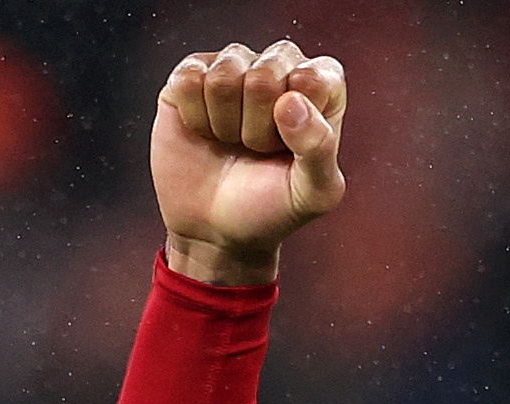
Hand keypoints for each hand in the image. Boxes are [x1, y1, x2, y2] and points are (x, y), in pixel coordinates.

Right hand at [153, 41, 345, 285]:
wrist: (213, 230)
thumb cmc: (270, 207)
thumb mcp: (313, 193)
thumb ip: (319, 148)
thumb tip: (290, 101)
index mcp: (320, 85)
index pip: (312, 77)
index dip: (296, 121)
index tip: (289, 149)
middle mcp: (278, 66)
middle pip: (264, 75)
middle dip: (257, 127)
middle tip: (256, 149)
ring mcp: (233, 66)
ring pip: (224, 76)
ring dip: (225, 124)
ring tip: (232, 142)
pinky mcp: (191, 74)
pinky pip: (189, 79)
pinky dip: (195, 116)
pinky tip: (204, 132)